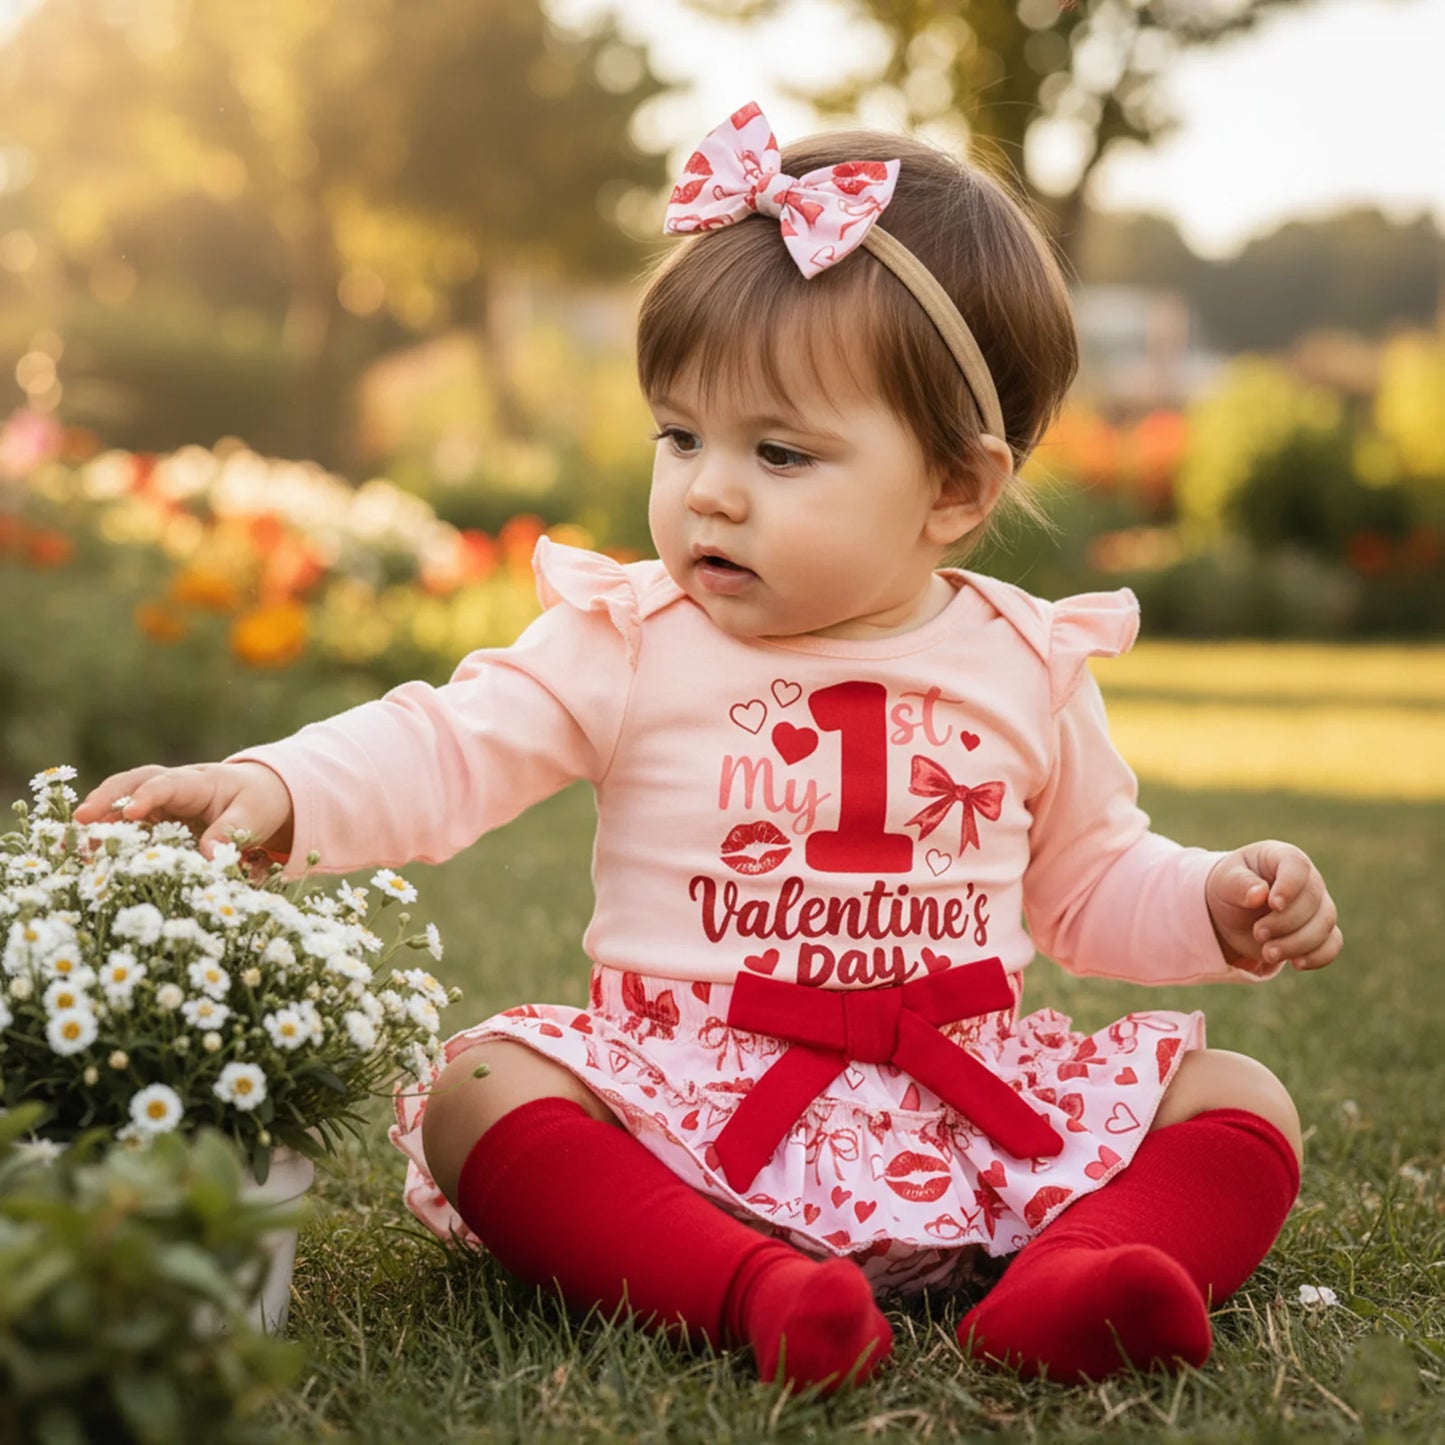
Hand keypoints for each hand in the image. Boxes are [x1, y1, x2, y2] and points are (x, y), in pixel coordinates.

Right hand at [73, 762, 294, 863]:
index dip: (148, 796)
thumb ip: (233, 832)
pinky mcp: (152, 820)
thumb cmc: (257, 803)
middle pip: (133, 784)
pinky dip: (106, 836)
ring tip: (76, 844)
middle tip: (82, 819)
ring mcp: (159, 802)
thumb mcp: (254, 815)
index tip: (131, 812)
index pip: (169, 784)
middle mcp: (172, 786)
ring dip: (99, 819)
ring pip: (122, 802)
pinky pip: (125, 825)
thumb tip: (208, 855)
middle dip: (107, 798)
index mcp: (199, 781)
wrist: (258, 797)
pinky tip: (87, 856)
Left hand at [1206, 840, 1340, 973]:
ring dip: (1298, 943)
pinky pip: (1332, 944)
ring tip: (1267, 952)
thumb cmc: (1229, 888)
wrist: (1233, 912)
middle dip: (1285, 922)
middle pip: (1312, 901)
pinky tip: (1296, 964)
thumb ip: (1238, 884)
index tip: (1273, 904)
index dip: (1290, 886)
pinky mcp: (1319, 931)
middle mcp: (1308, 880)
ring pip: (1324, 925)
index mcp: (1283, 858)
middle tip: (1258, 933)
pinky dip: (1318, 956)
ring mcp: (1317, 906)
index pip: (1298, 866)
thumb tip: (1259, 893)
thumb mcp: (1224, 882)